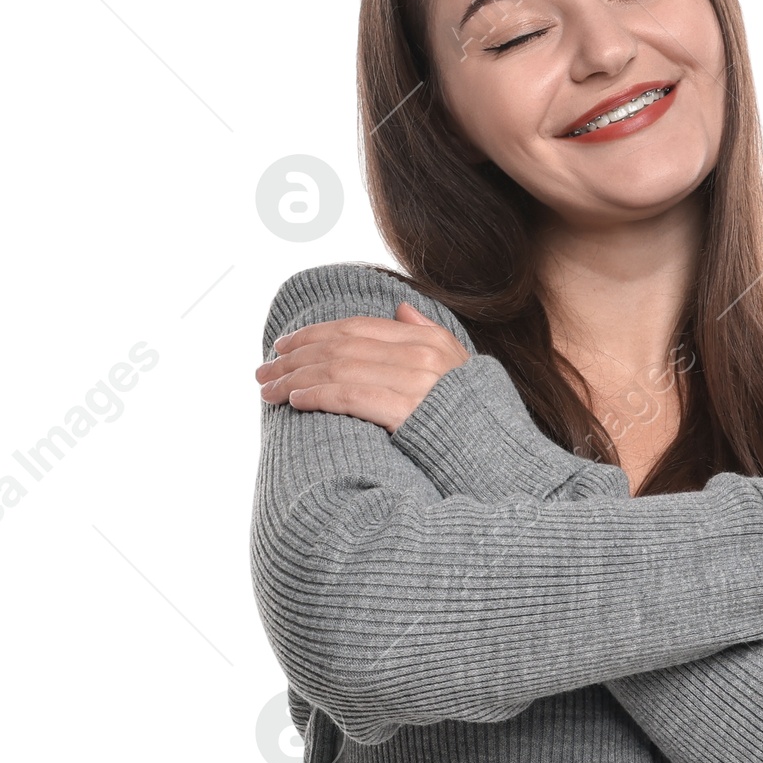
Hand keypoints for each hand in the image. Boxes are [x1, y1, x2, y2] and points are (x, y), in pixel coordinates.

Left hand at [255, 302, 470, 431]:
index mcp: (426, 340)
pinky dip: (317, 395)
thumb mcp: (459, 364)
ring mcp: (413, 382)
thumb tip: (401, 308)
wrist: (499, 454)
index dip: (314, 333)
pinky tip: (295, 401)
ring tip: (268, 389)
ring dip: (295, 378)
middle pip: (339, 346)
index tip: (284, 344)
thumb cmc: (474, 415)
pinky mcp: (405, 411)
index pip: (356, 327)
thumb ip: (427, 332)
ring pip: (336, 369)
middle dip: (294, 357)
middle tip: (263, 369)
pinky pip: (349, 396)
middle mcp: (418, 354)